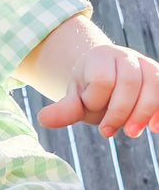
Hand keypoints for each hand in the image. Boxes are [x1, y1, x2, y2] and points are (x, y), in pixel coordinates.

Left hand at [37, 44, 158, 136]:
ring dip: (144, 112)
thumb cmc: (89, 91)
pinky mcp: (158, 77)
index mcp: (100, 57)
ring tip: (131, 133)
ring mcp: (146, 65)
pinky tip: (155, 128)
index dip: (95, 100)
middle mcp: (126, 56)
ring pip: (154, 84)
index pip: (102, 80)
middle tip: (107, 132)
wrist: (106, 80)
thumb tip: (42, 119)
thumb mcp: (74, 100)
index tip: (89, 109)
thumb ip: (64, 109)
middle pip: (130, 81)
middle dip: (120, 111)